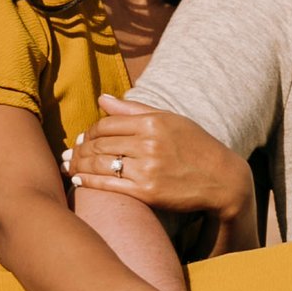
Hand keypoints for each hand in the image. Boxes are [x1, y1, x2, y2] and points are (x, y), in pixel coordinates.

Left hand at [67, 97, 249, 224]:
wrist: (222, 179)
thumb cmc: (196, 146)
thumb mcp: (170, 120)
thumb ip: (134, 110)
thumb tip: (102, 99)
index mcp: (153, 122)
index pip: (107, 123)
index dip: (90, 131)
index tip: (83, 137)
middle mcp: (149, 143)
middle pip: (99, 143)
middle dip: (79, 149)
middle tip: (69, 153)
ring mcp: (148, 168)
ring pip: (100, 164)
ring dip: (78, 165)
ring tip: (69, 166)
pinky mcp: (148, 192)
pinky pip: (108, 185)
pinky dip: (88, 182)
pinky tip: (78, 180)